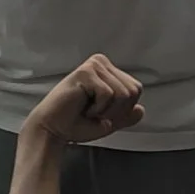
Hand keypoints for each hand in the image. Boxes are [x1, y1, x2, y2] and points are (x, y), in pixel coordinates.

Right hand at [27, 54, 144, 144]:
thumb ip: (126, 115)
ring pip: (122, 93)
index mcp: (109, 71)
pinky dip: (98, 108)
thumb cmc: (76, 124)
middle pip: (133, 91)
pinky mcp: (85, 72)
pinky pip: (108, 94)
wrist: (53, 130)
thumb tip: (141, 110)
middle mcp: (102, 63)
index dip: (124, 109)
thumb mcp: (108, 121)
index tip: (103, 114)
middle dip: (116, 111)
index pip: (136, 89)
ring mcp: (94, 65)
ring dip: (106, 111)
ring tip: (88, 110)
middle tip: (94, 113)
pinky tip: (82, 107)